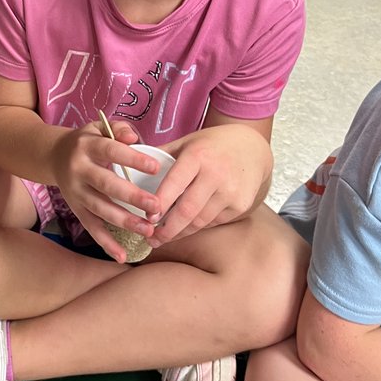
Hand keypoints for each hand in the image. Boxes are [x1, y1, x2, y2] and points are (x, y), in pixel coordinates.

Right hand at [50, 119, 165, 262]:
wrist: (54, 155)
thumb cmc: (88, 141)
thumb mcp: (99, 127)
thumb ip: (118, 129)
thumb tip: (132, 138)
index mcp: (87, 146)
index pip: (111, 151)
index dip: (132, 159)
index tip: (155, 167)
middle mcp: (79, 170)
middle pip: (105, 184)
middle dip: (131, 197)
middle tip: (155, 207)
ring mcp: (76, 192)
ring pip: (99, 209)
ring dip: (124, 221)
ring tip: (148, 230)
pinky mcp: (76, 209)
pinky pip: (91, 228)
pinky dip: (106, 243)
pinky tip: (122, 256)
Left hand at [145, 124, 272, 247]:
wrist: (253, 148)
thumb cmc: (212, 145)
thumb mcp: (186, 142)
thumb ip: (161, 156)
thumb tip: (128, 165)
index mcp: (197, 156)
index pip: (174, 183)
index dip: (159, 204)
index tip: (146, 218)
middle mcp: (216, 175)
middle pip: (187, 210)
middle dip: (167, 230)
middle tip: (151, 239)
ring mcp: (231, 192)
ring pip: (200, 221)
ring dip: (180, 232)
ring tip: (163, 237)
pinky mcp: (241, 205)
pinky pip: (213, 222)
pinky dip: (197, 227)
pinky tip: (186, 228)